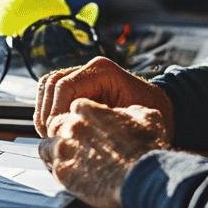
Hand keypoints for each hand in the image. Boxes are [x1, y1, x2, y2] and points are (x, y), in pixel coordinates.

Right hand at [34, 56, 174, 139]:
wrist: (162, 111)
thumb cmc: (153, 116)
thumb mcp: (134, 119)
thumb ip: (106, 122)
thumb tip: (77, 133)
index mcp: (103, 71)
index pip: (64, 86)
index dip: (56, 113)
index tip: (59, 136)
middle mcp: (89, 68)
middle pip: (51, 83)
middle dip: (48, 113)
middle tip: (54, 139)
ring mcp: (82, 76)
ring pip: (47, 87)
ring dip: (45, 112)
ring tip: (53, 136)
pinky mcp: (77, 87)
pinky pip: (52, 94)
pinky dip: (49, 111)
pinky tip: (57, 131)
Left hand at [38, 99, 169, 207]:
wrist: (143, 177)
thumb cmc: (146, 149)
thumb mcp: (146, 118)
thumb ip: (131, 112)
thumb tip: (130, 113)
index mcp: (87, 109)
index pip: (74, 108)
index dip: (81, 118)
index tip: (87, 127)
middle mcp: (71, 126)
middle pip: (56, 125)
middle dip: (64, 132)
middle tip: (76, 143)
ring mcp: (64, 149)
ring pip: (48, 145)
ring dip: (56, 149)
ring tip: (70, 158)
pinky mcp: (62, 173)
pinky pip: (51, 168)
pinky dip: (58, 168)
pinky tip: (71, 173)